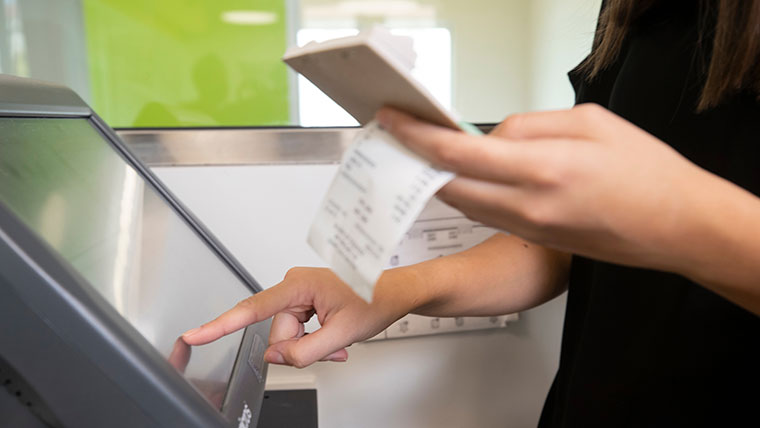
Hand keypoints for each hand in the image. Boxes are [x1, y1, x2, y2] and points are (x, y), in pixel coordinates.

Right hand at [182, 267, 409, 367]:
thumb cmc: (374, 300)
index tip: (195, 334)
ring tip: (337, 339)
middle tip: (332, 345)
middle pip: (277, 333)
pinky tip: (333, 337)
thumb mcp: (342, 334)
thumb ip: (304, 351)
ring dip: (310, 346)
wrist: (392, 293)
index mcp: (299, 284)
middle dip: (301, 347)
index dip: (220, 325)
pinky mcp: (302, 301)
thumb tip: (276, 357)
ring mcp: (297, 293)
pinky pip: (295, 331)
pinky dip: (313, 341)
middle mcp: (293, 285)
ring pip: (287, 336)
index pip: (252, 309)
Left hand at [376, 104, 715, 272]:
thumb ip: (531, 126)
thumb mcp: (591, 123)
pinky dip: (468, 195)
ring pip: (464, 204)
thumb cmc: (647, 172)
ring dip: (440, 181)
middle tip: (399, 137)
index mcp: (542, 169)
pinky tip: (466, 177)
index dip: (416, 137)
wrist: (679, 227)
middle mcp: (528, 206)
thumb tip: (492, 138)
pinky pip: (486, 215)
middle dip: (416, 161)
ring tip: (427, 153)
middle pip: (448, 188)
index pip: (458, 155)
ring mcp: (530, 229)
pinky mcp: (535, 240)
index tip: (393, 121)